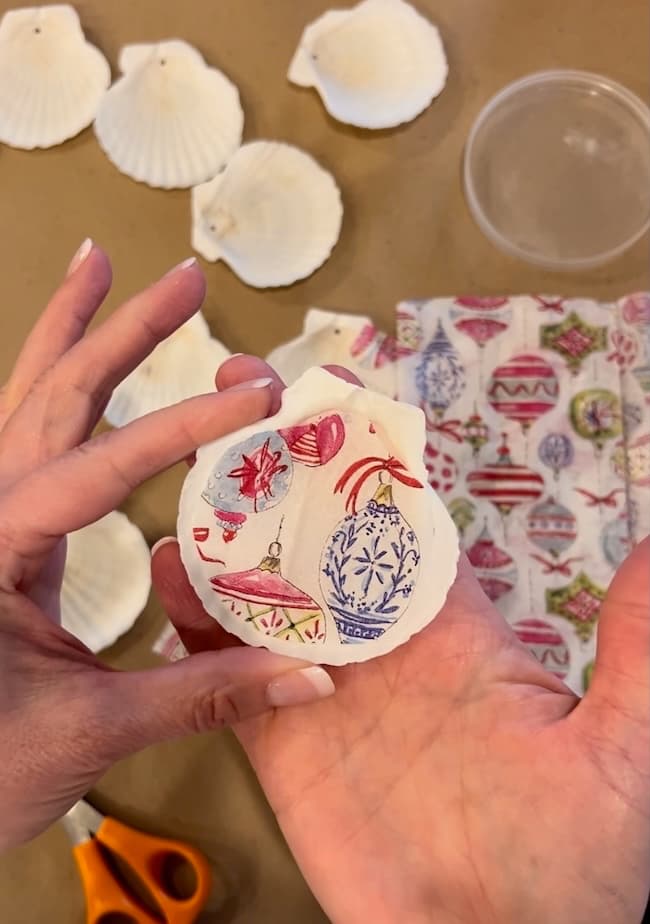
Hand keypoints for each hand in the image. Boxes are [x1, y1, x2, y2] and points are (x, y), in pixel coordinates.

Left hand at [0, 244, 333, 851]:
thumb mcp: (93, 731)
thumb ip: (205, 694)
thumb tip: (313, 676)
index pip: (100, 468)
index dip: (185, 429)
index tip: (260, 400)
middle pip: (49, 400)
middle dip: (119, 333)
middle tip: (185, 278)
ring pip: (22, 407)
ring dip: (64, 335)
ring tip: (96, 263)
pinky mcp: (4, 542)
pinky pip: (28, 447)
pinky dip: (53, 393)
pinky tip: (76, 369)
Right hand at [154, 358, 649, 923]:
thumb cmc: (573, 865)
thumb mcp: (619, 749)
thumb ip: (633, 648)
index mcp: (452, 624)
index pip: (398, 515)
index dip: (363, 452)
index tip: (332, 391)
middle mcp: (379, 639)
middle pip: (314, 533)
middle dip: (276, 466)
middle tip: (238, 395)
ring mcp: (324, 684)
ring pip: (260, 588)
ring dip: (225, 531)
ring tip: (190, 468)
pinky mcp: (280, 738)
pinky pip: (226, 670)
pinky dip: (195, 624)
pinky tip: (170, 575)